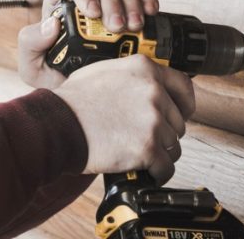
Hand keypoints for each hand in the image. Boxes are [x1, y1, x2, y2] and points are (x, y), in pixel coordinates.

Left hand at [17, 0, 159, 89]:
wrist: (84, 96)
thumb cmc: (55, 77)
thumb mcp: (32, 66)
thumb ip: (30, 43)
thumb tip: (51, 23)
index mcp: (61, 5)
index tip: (93, 13)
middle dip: (111, 1)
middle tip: (117, 26)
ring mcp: (110, 4)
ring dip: (131, 3)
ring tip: (134, 27)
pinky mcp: (130, 12)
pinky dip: (147, 0)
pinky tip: (150, 14)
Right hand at [53, 55, 195, 182]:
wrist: (59, 125)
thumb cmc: (72, 101)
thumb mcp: (102, 71)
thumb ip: (129, 75)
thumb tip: (142, 85)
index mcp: (144, 70)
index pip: (183, 86)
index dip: (184, 104)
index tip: (181, 113)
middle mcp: (153, 92)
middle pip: (178, 121)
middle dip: (165, 133)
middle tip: (146, 138)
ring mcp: (152, 120)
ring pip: (173, 146)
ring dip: (160, 153)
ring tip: (140, 155)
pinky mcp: (148, 147)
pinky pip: (166, 167)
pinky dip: (158, 173)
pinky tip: (147, 172)